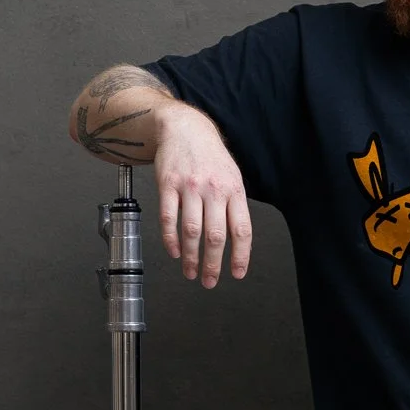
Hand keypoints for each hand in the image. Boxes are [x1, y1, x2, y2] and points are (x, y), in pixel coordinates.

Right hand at [152, 106, 254, 287]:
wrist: (185, 128)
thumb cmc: (210, 156)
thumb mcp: (231, 176)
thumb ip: (233, 205)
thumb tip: (236, 240)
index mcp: (234, 189)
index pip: (241, 229)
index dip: (241, 255)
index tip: (237, 273)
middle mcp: (214, 189)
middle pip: (216, 236)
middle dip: (213, 264)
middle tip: (209, 281)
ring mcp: (190, 187)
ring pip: (191, 231)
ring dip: (191, 257)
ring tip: (190, 272)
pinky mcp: (168, 185)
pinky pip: (168, 218)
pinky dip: (171, 239)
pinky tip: (174, 252)